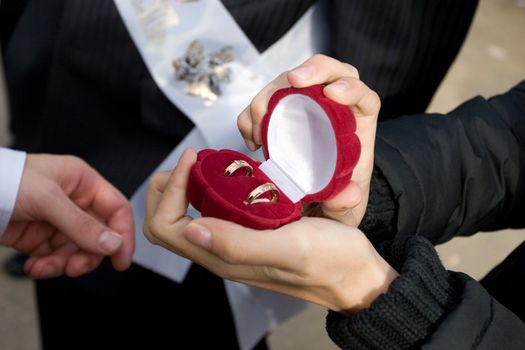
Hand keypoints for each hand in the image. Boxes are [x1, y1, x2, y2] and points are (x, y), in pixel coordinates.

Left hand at [0, 154, 134, 277]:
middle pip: (98, 235)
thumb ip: (81, 224)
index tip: (121, 260)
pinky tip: (33, 266)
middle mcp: (74, 202)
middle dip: (87, 254)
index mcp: (82, 183)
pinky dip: (47, 266)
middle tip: (75, 268)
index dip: (123, 234)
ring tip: (43, 267)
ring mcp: (57, 221)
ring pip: (77, 250)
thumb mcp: (47, 200)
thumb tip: (113, 244)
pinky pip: (56, 257)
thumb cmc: (6, 180)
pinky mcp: (40, 238)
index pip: (115, 208)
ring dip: (63, 263)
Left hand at [144, 149, 397, 313]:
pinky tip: (230, 175)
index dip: (170, 190)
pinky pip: (212, 214)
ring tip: (206, 164)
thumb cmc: (330, 261)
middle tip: (191, 161)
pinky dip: (208, 191)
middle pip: (167, 225)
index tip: (195, 159)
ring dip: (185, 189)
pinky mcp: (248, 236)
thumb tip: (191, 227)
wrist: (356, 275)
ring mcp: (233, 246)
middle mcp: (220, 254)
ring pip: (186, 218)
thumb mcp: (289, 248)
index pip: (166, 227)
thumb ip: (239, 244)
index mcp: (223, 259)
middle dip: (167, 189)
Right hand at [237, 55, 379, 225]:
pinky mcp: (279, 113)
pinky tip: (251, 142)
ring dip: (269, 97)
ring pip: (288, 82)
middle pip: (326, 72)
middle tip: (293, 80)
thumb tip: (348, 194)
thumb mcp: (345, 210)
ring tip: (260, 131)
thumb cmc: (334, 199)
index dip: (350, 87)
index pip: (361, 95)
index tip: (333, 94)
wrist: (312, 203)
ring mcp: (303, 106)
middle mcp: (331, 108)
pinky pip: (262, 102)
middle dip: (311, 70)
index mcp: (356, 124)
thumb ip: (347, 204)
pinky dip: (250, 115)